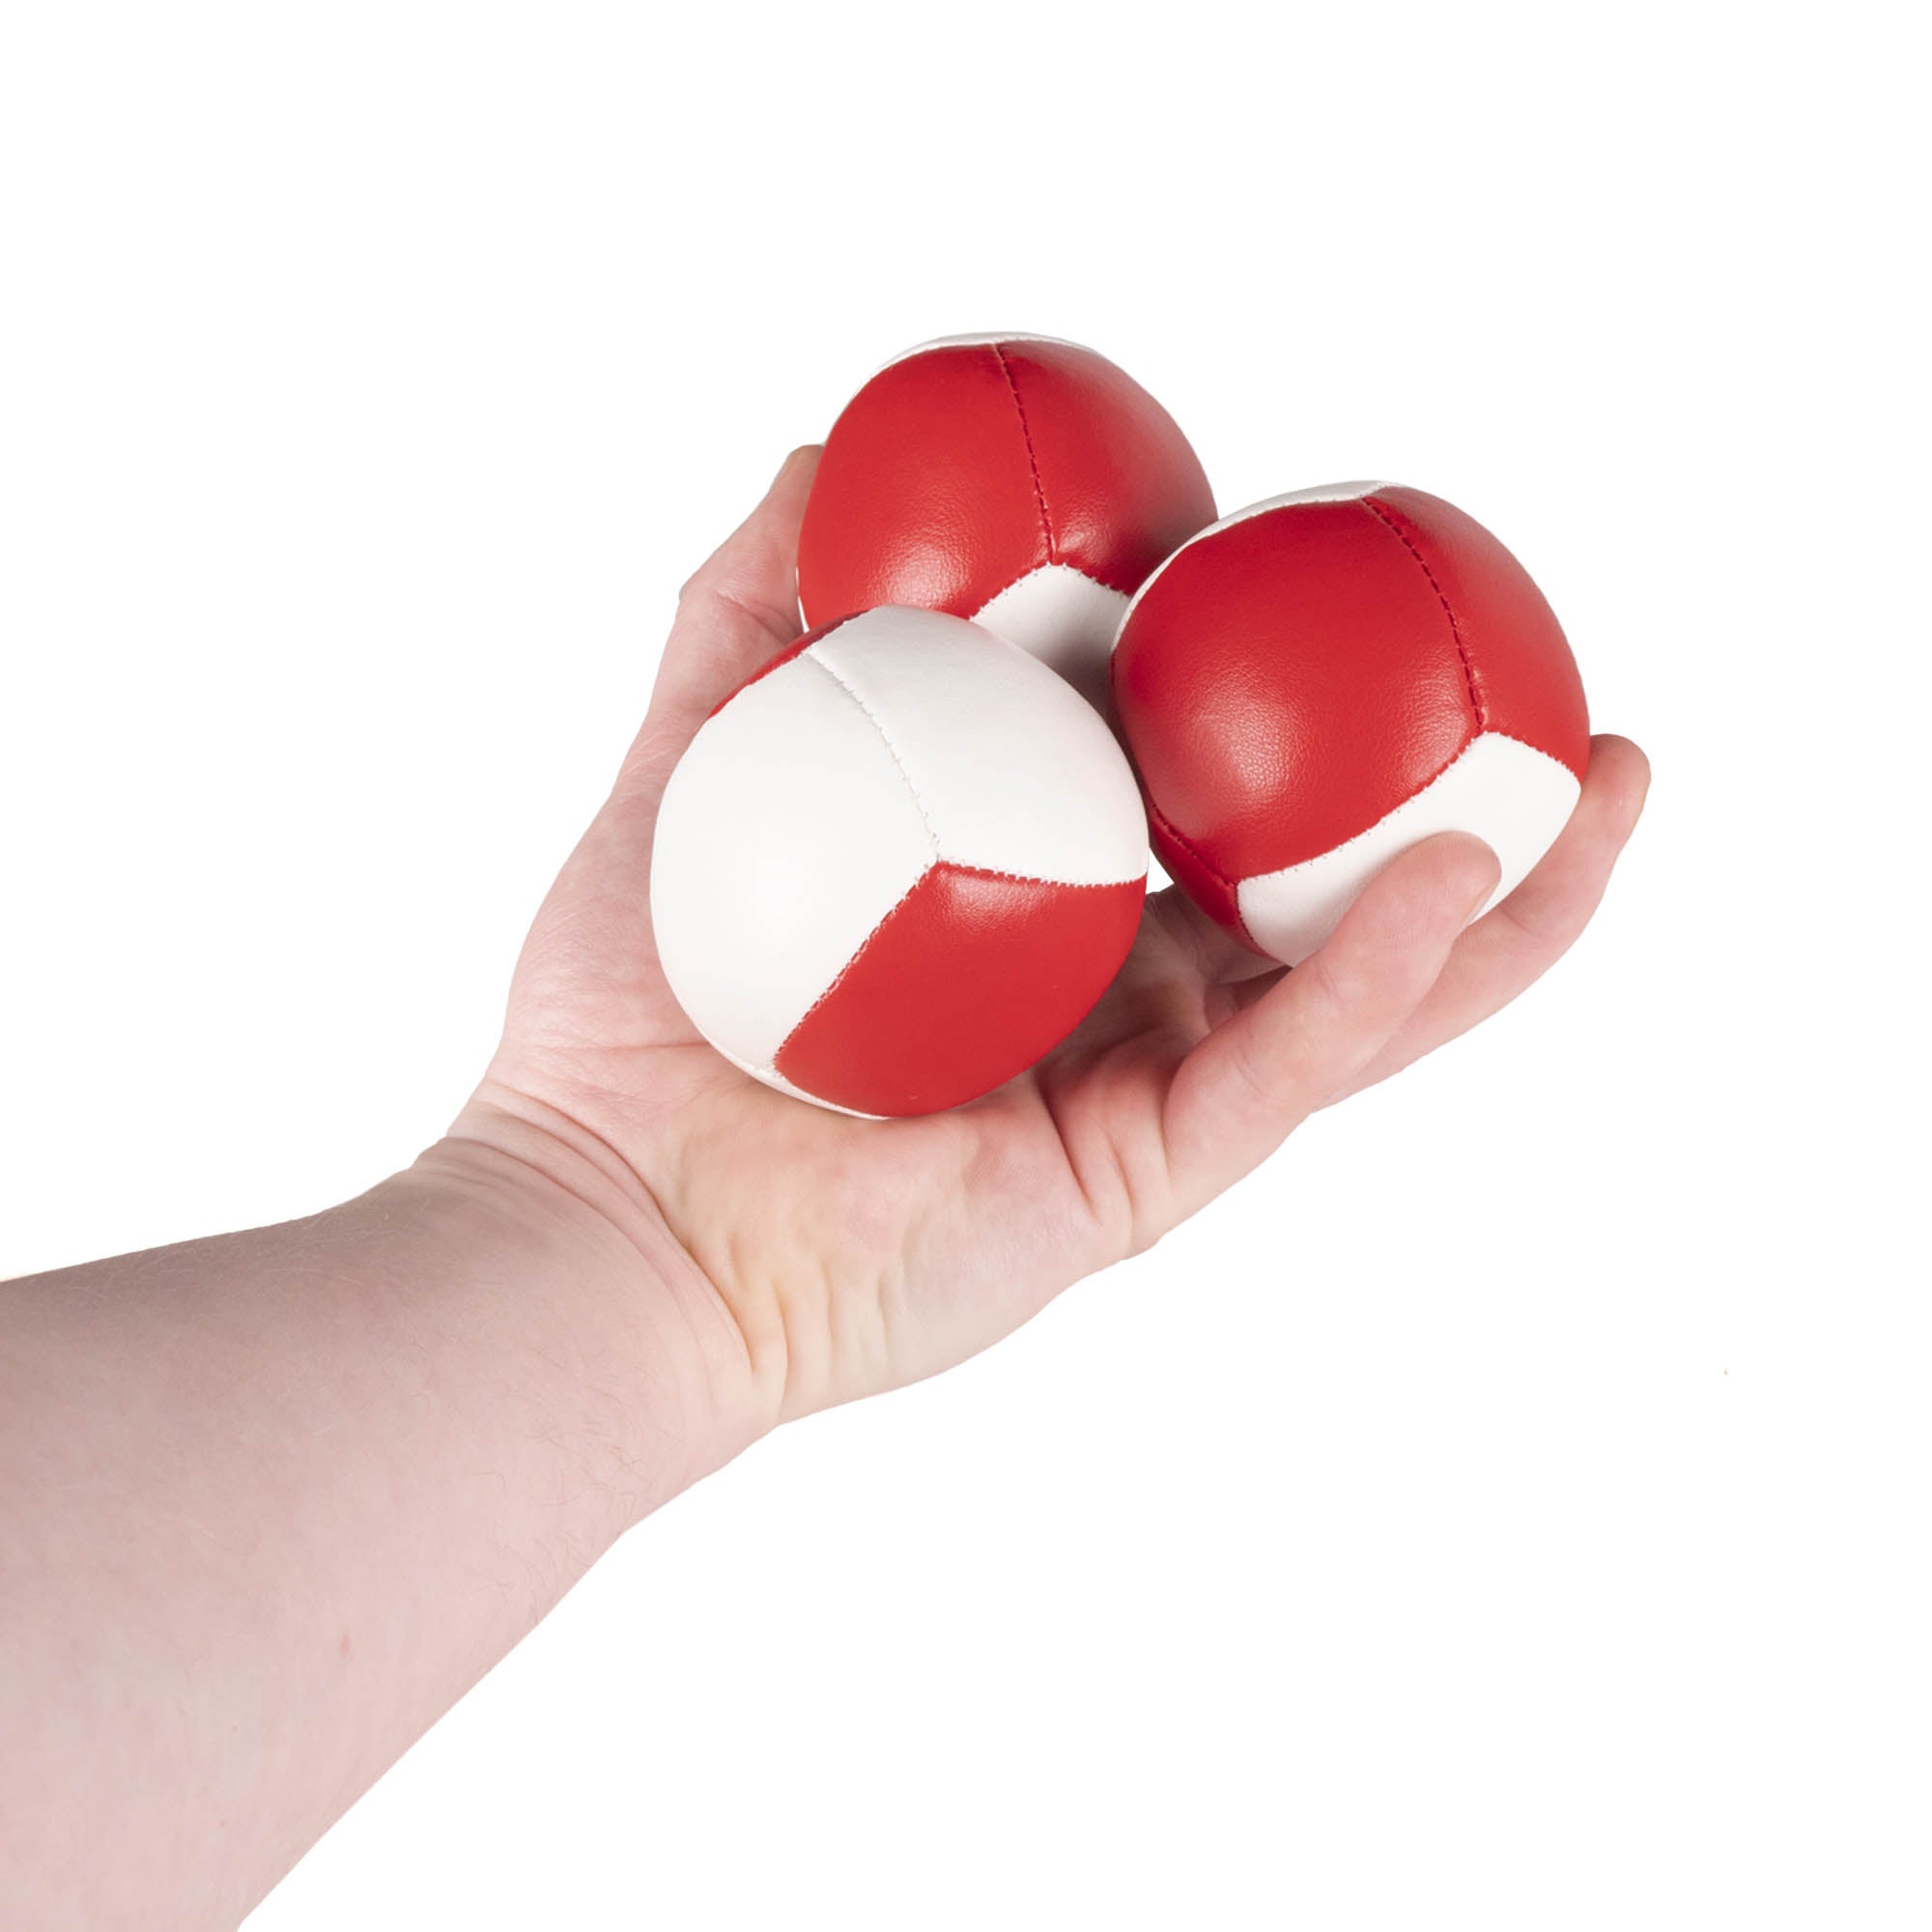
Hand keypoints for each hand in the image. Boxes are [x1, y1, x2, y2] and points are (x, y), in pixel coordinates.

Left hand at [447, 449, 1649, 1455]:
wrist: (602, 1211)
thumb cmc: (627, 1014)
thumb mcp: (693, 767)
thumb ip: (750, 616)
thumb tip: (819, 452)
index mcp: (1035, 902)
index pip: (1197, 788)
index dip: (1289, 700)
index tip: (1360, 588)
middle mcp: (1112, 994)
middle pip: (1315, 885)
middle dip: (1451, 795)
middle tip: (1552, 689)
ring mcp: (1140, 1089)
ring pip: (1357, 986)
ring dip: (1499, 888)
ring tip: (1609, 780)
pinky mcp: (1143, 1180)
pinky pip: (1287, 1068)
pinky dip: (1381, 976)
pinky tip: (1463, 874)